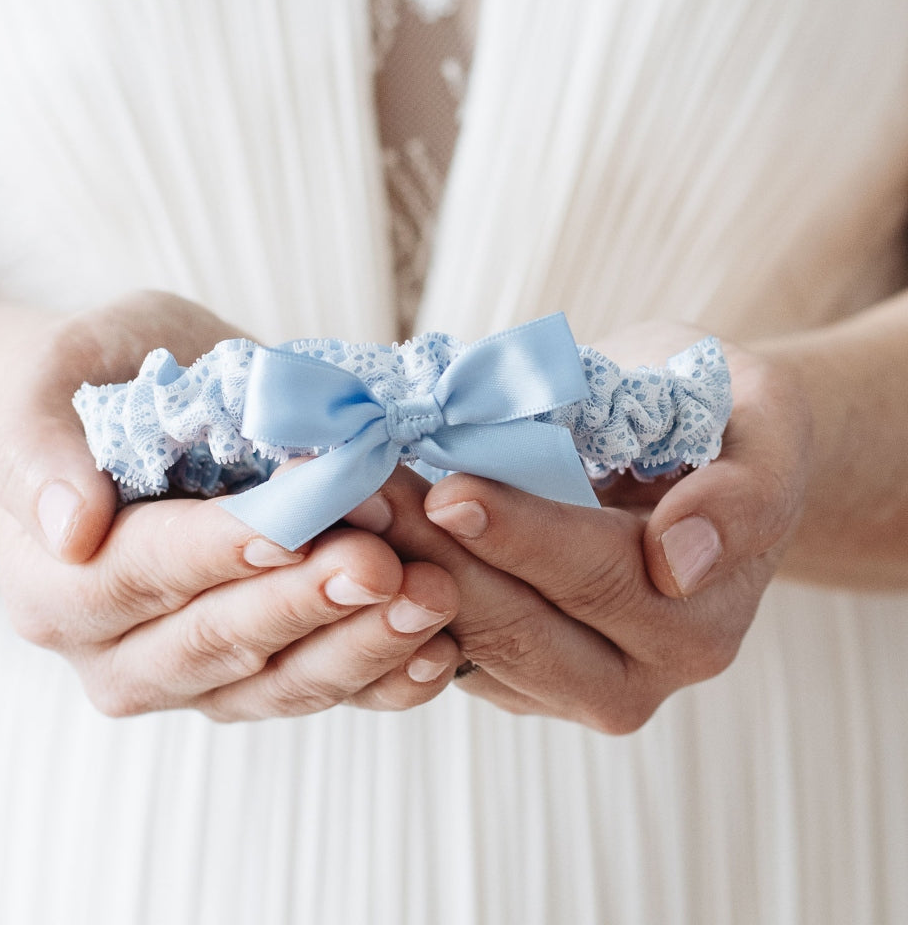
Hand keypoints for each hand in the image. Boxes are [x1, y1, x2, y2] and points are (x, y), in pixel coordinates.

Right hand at [0, 291, 460, 718]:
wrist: (137, 428)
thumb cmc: (100, 385)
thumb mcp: (56, 380)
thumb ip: (44, 448)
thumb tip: (69, 526)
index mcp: (57, 583)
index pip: (144, 572)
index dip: (221, 552)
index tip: (292, 529)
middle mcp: (116, 654)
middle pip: (218, 640)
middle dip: (305, 602)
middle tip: (381, 565)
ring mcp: (194, 680)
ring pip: (279, 683)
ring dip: (360, 646)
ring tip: (432, 598)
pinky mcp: (258, 682)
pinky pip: (323, 693)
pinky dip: (384, 678)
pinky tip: (440, 651)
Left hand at [346, 326, 810, 731]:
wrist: (694, 460)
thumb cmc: (723, 425)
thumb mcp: (765, 427)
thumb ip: (743, 494)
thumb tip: (677, 558)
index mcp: (698, 617)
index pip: (596, 577)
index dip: (521, 535)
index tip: (449, 493)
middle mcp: (637, 673)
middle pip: (519, 622)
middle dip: (435, 553)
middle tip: (361, 490)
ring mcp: (568, 683)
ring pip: (469, 641)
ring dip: (399, 573)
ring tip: (343, 503)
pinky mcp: (515, 676)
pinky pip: (445, 650)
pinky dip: (394, 595)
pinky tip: (352, 538)